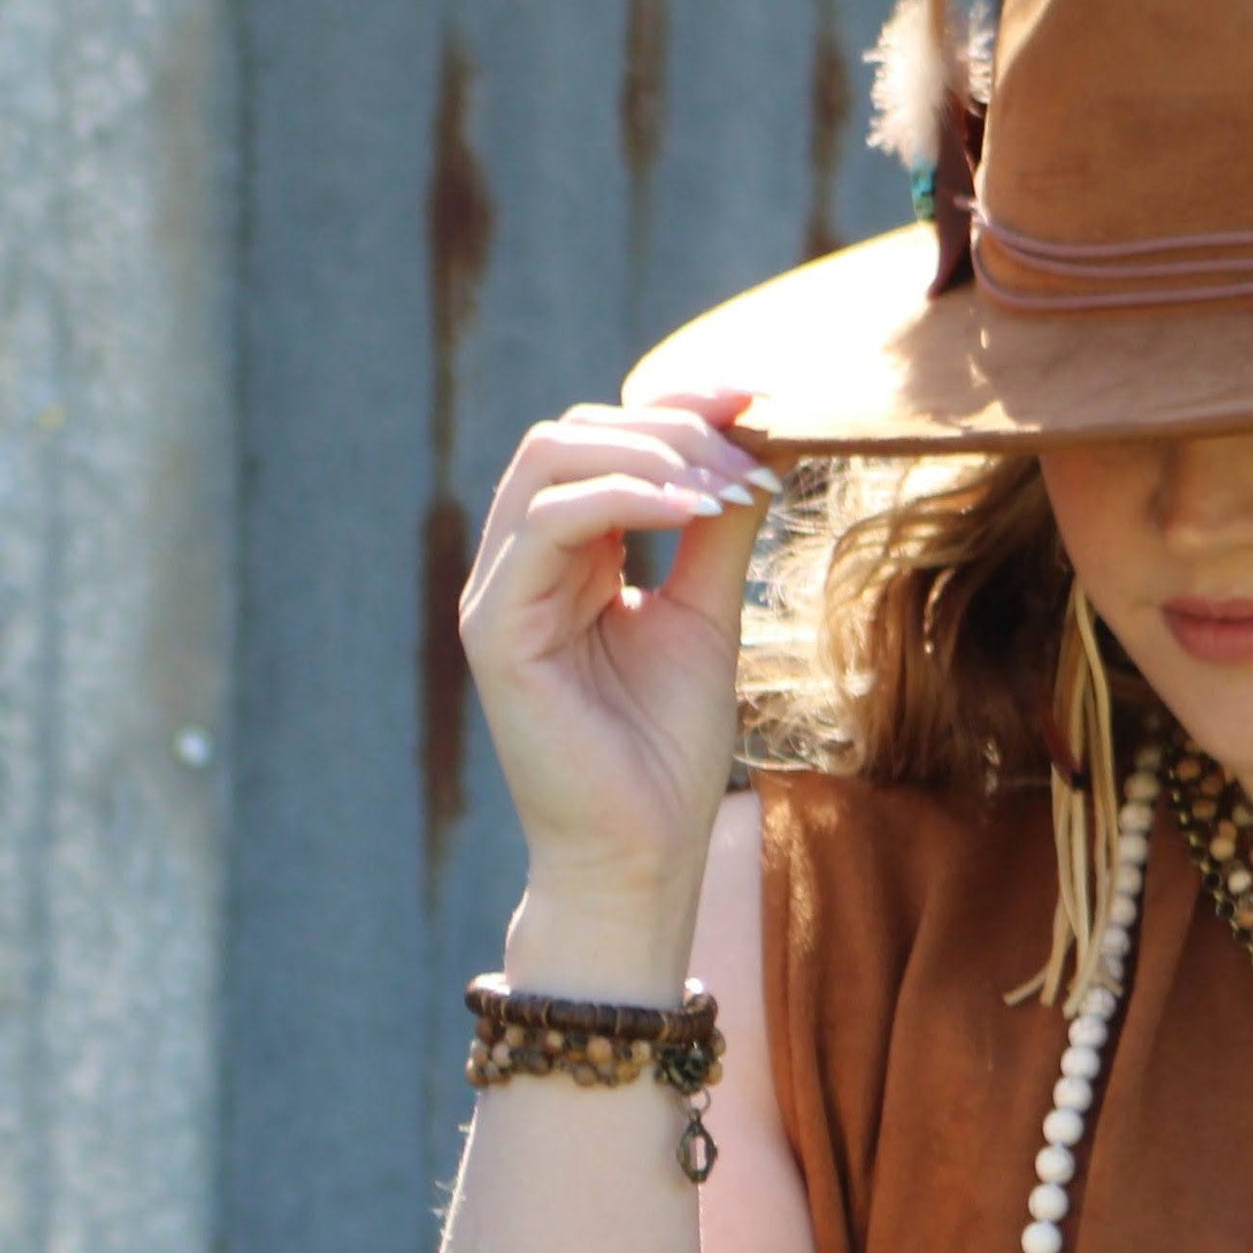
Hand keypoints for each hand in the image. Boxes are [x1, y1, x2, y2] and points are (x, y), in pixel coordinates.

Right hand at [456, 391, 783, 907]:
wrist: (643, 852)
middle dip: (671, 427)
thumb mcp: (705, 615)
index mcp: (567, 556)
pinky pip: (548, 522)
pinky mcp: (495, 625)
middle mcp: (523, 562)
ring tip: (730, 487)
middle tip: (750, 455)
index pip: (602, 441)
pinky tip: (696, 510)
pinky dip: (626, 497)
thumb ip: (716, 531)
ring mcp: (500, 590)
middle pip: (572, 433)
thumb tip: (755, 449)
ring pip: (552, 459)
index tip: (757, 400)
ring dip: (652, 455)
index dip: (677, 409)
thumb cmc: (667, 749)